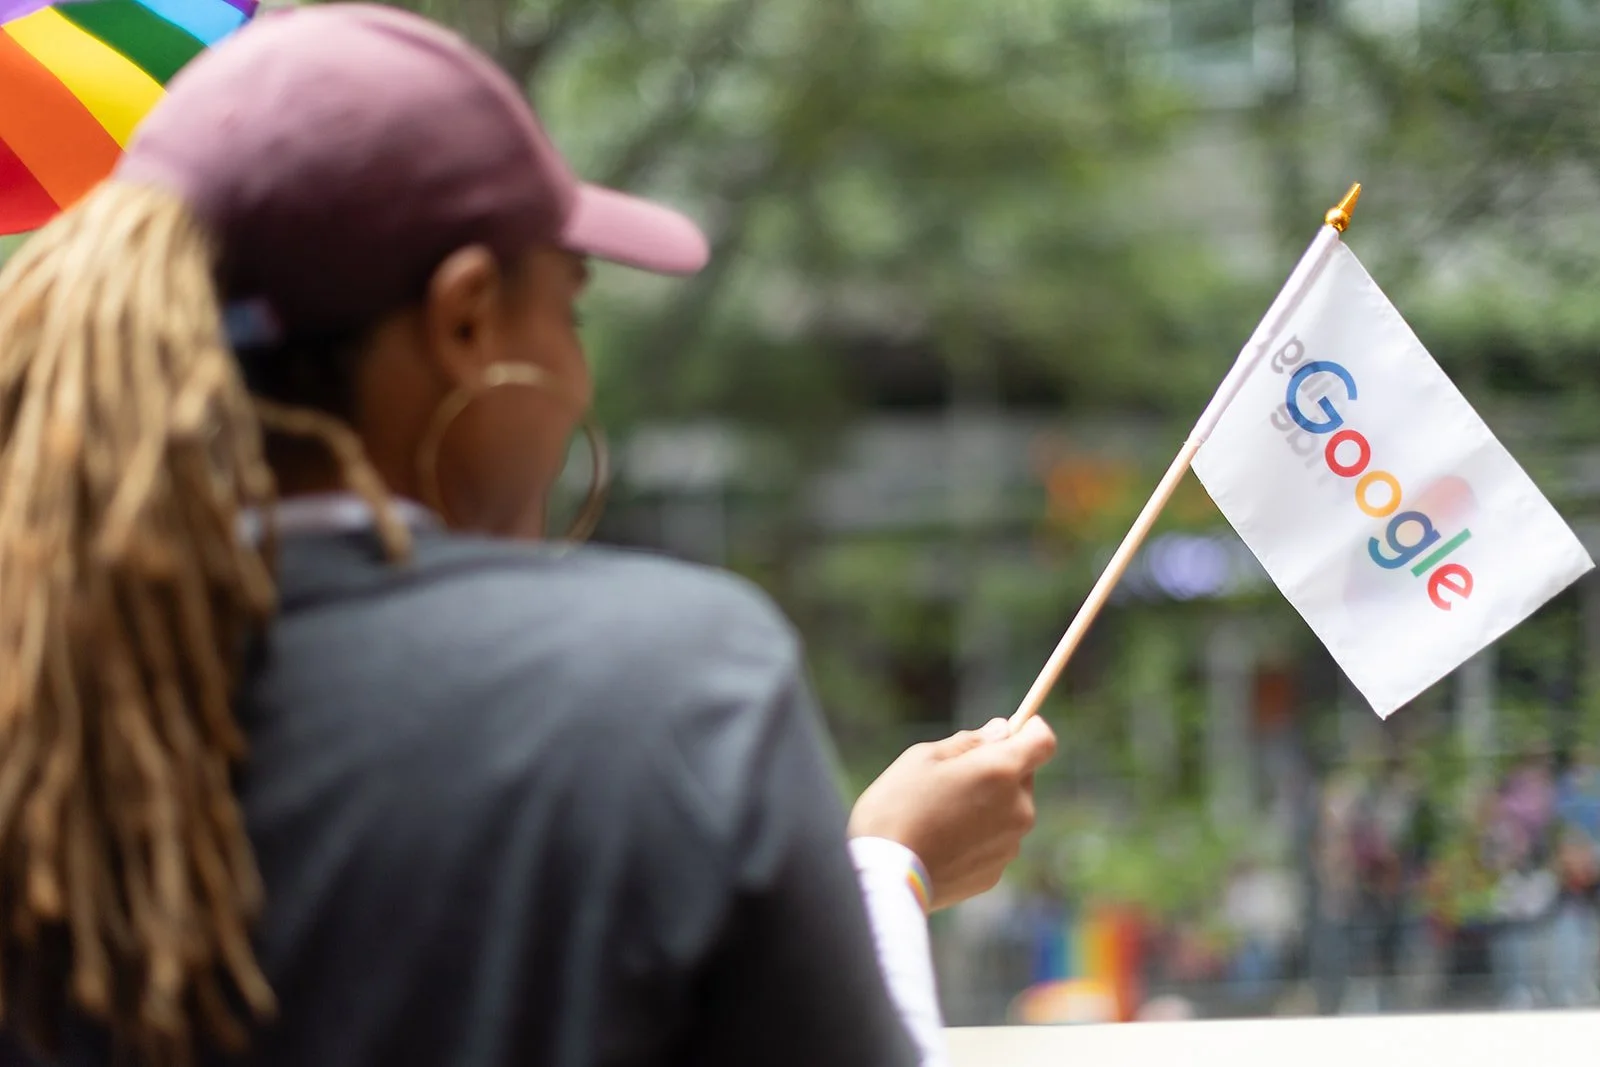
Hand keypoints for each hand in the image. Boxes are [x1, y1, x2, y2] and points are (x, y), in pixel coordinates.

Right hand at [848, 716, 1056, 909]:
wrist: (884, 876)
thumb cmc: (897, 807)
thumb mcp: (924, 757)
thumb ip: (969, 741)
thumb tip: (1002, 730)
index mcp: (1001, 771)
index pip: (1043, 740)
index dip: (1030, 729)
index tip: (1013, 728)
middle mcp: (1018, 809)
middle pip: (1022, 778)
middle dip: (998, 771)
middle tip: (954, 778)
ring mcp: (1010, 845)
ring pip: (1008, 812)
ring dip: (988, 806)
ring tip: (941, 815)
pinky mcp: (996, 873)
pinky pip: (994, 843)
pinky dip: (977, 837)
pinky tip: (942, 843)